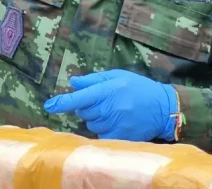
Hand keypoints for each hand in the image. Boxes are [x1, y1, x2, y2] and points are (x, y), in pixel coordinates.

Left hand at [43, 69, 177, 141]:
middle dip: (86, 107)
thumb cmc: (138, 88)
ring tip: (112, 111)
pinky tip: (116, 121)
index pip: (79, 98)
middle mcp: (109, 108)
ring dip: (95, 118)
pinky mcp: (119, 136)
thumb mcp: (117, 76)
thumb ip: (94, 79)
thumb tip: (73, 82)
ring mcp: (114, 124)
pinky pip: (101, 134)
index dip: (62, 102)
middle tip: (102, 101)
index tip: (49, 105)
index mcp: (107, 91)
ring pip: (91, 124)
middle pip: (83, 112)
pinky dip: (104, 129)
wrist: (162, 108)